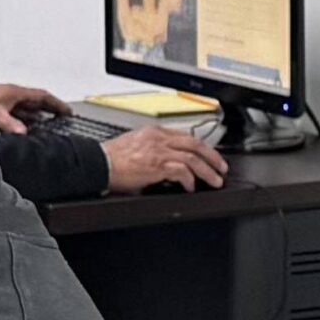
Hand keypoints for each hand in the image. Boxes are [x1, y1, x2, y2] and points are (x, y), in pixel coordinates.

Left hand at [0, 82, 68, 133]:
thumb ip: (10, 125)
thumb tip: (24, 133)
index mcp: (16, 92)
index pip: (42, 96)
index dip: (56, 103)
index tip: (67, 111)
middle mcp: (13, 96)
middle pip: (37, 103)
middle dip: (50, 111)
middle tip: (62, 120)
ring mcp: (6, 102)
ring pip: (27, 110)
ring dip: (37, 117)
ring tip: (48, 128)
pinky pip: (17, 115)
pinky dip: (24, 121)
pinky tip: (26, 130)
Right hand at [102, 124, 228, 193]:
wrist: (98, 164)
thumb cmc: (109, 159)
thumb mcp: (132, 145)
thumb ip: (150, 149)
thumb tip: (162, 164)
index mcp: (153, 132)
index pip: (183, 135)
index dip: (199, 147)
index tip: (205, 155)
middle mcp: (159, 138)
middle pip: (195, 143)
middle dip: (212, 156)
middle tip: (220, 167)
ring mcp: (159, 151)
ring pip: (194, 157)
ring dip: (207, 170)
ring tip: (215, 180)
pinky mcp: (158, 165)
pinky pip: (182, 171)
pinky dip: (190, 180)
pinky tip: (190, 187)